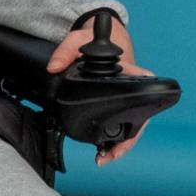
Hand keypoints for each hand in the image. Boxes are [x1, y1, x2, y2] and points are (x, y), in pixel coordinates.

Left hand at [44, 14, 151, 164]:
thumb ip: (65, 51)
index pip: (141, 87)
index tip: (132, 125)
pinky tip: (102, 150)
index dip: (141, 107)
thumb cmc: (97, 39)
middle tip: (110, 154)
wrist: (102, 37)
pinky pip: (120, 123)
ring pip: (130, 125)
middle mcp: (131, 87)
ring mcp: (125, 97)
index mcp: (130, 70)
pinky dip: (113, 138)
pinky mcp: (117, 102)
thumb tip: (53, 68)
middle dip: (127, 140)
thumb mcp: (79, 38)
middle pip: (140, 117)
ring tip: (104, 158)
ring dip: (120, 144)